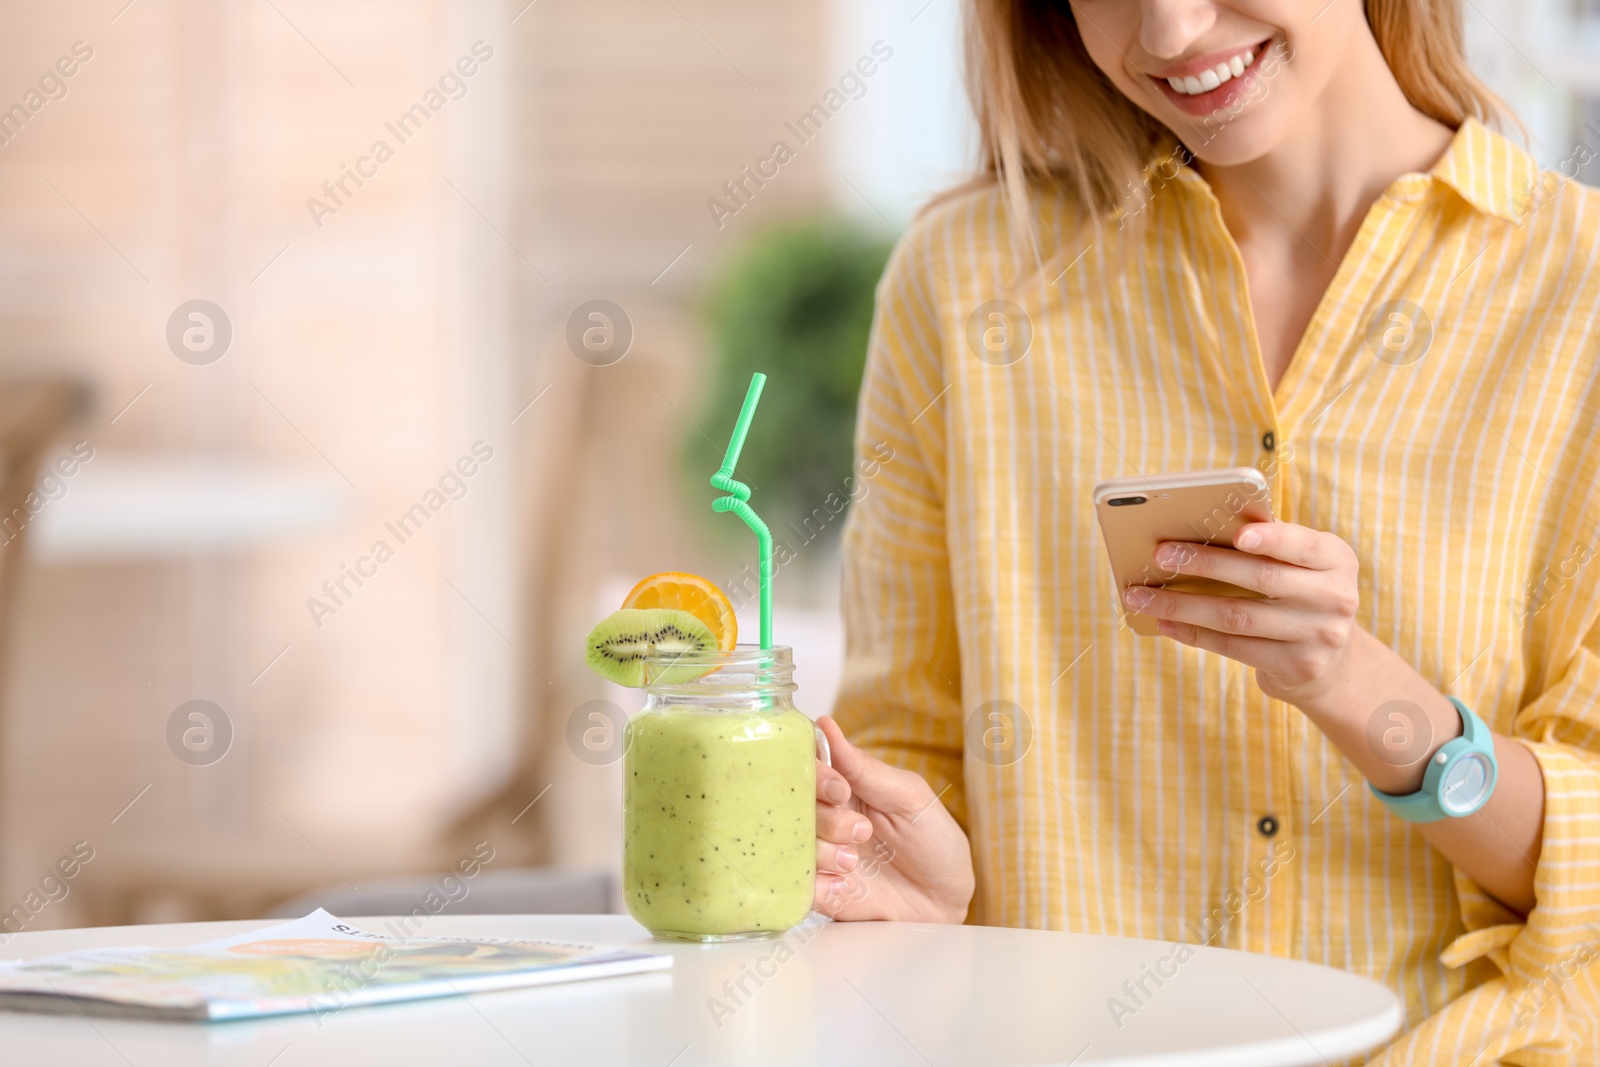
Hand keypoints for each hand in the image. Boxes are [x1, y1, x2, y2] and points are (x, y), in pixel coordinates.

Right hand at [813, 715, 973, 922]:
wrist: (943, 901)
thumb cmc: (933, 840)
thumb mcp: (909, 797)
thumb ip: (865, 768)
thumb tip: (825, 725)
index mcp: (843, 784)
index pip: (807, 764)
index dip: (816, 774)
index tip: (840, 792)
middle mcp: (824, 814)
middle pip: (794, 804)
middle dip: (827, 820)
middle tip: (861, 832)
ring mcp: (817, 851)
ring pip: (792, 843)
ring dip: (823, 853)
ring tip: (854, 863)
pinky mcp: (815, 888)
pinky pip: (795, 883)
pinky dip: (819, 885)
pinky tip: (845, 886)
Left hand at [1123, 521, 1361, 704]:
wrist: (1333, 663)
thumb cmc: (1299, 594)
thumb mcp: (1301, 566)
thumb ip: (1269, 547)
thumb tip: (1196, 530)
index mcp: (1336, 560)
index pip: (1304, 545)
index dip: (1272, 540)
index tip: (1237, 535)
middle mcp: (1335, 598)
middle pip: (1261, 579)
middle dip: (1205, 564)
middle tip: (1161, 555)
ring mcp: (1318, 636)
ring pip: (1237, 616)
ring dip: (1182, 604)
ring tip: (1141, 595)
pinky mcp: (1296, 666)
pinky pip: (1233, 647)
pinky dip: (1193, 632)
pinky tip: (1164, 621)